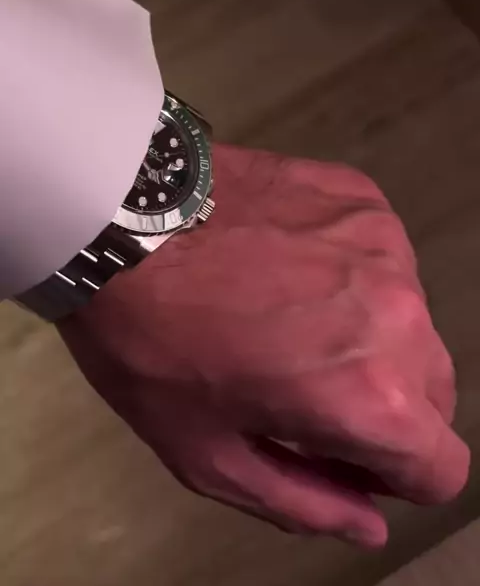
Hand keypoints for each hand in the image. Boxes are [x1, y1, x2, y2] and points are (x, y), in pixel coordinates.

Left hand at [58, 144, 469, 547]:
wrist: (117, 216)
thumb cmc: (150, 344)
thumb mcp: (207, 453)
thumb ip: (303, 501)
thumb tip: (371, 524)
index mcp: (369, 395)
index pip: (442, 467)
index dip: (392, 476)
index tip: (338, 452)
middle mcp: (400, 316)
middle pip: (434, 393)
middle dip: (386, 409)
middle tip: (307, 389)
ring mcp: (386, 245)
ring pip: (410, 320)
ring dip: (369, 334)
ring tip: (289, 315)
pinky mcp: (363, 196)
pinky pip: (383, 256)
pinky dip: (351, 272)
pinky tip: (288, 261)